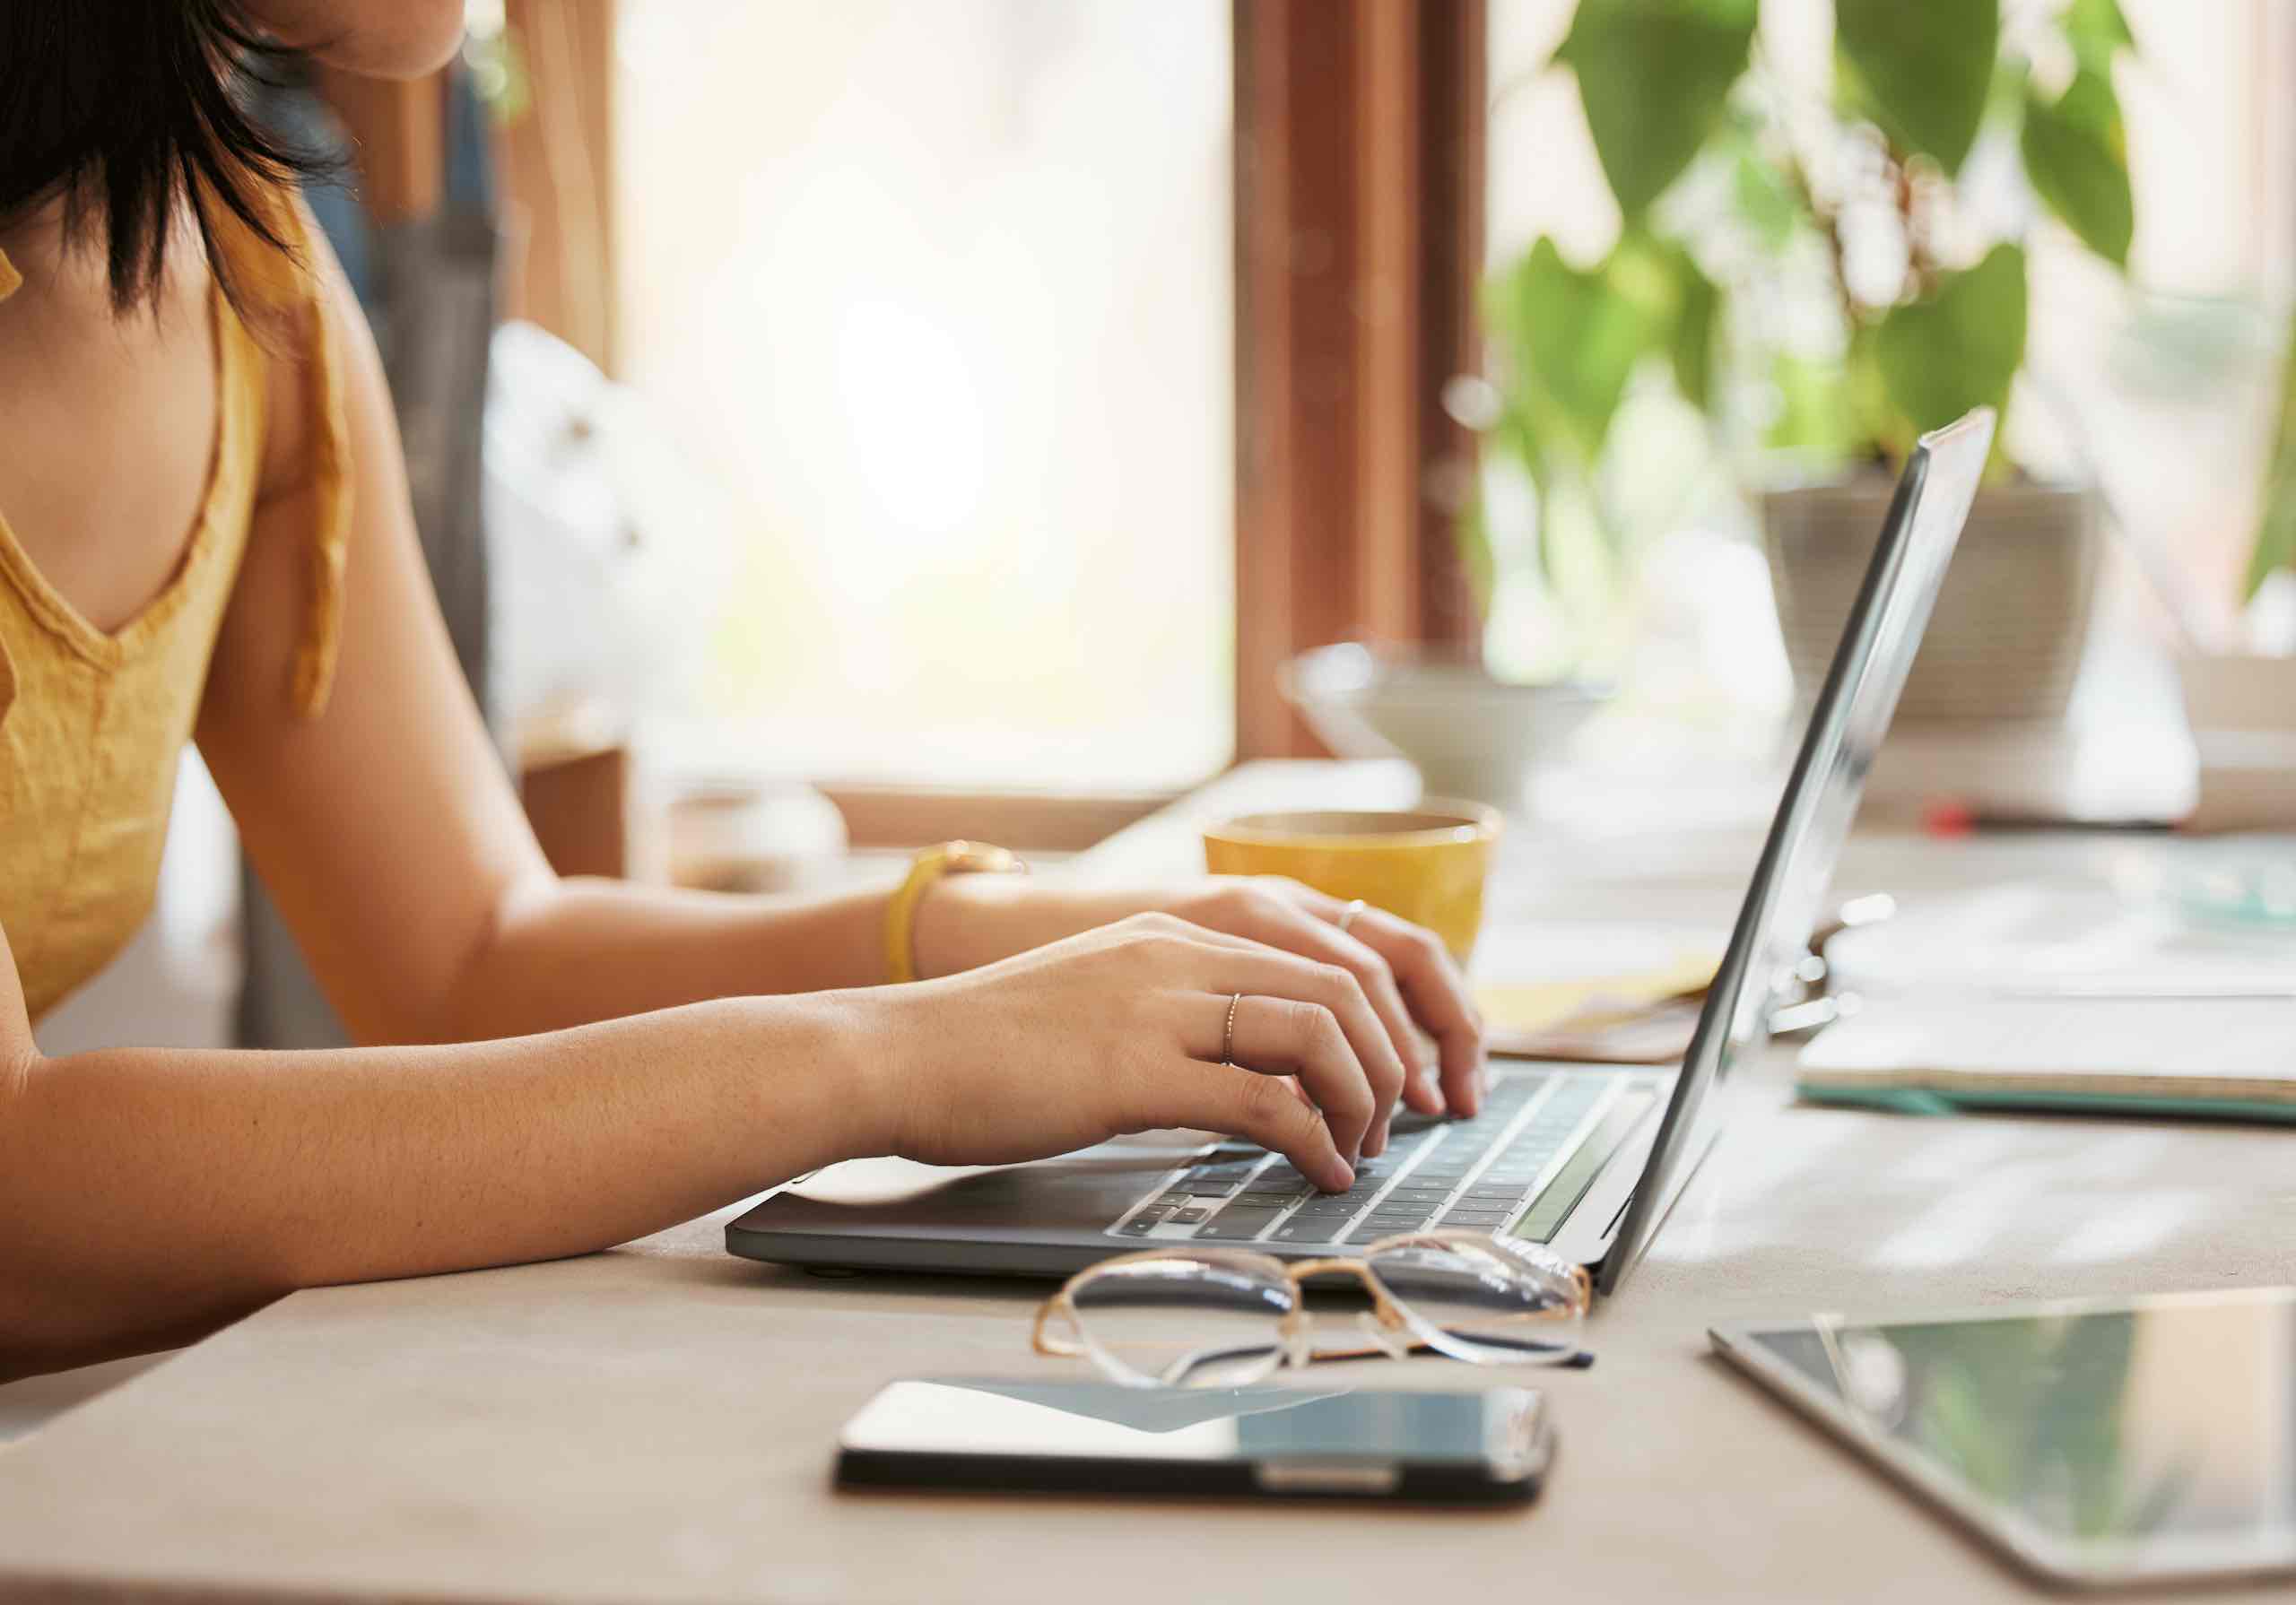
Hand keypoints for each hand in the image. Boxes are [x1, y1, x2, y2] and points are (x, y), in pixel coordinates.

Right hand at [852, 913, 1414, 1188]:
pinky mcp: (1136, 1071)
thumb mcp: (1097, 1003)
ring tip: (1357, 1149)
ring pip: (1319, 1030)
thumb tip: (1244, 1071)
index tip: (1388, 1076)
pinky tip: (1317, 1172)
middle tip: (1392, 1121)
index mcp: (1173, 934)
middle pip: (1343, 984)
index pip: (1324, 950)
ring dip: (1362, 1098)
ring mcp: (1158, 1007)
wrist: (894, 1055)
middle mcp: (1178, 953)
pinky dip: (1313, 1141)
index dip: (1381, 1016)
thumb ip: (1171, 1016)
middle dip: (1391, 1058)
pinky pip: (1265, 1100)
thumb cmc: (983, 1051)